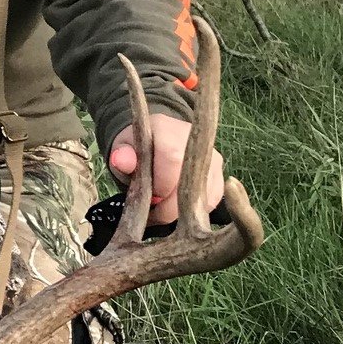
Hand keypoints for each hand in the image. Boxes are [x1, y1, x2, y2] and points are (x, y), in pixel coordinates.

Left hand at [107, 113, 223, 223]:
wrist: (157, 139)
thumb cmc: (138, 148)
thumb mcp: (123, 148)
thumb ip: (122, 156)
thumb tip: (122, 161)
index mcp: (169, 131)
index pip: (172, 162)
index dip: (159, 188)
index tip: (147, 199)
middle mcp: (198, 144)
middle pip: (189, 184)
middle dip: (168, 207)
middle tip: (152, 213)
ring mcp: (213, 160)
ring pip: (201, 198)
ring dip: (179, 212)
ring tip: (161, 208)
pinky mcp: (220, 177)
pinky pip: (210, 203)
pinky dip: (191, 212)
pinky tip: (176, 207)